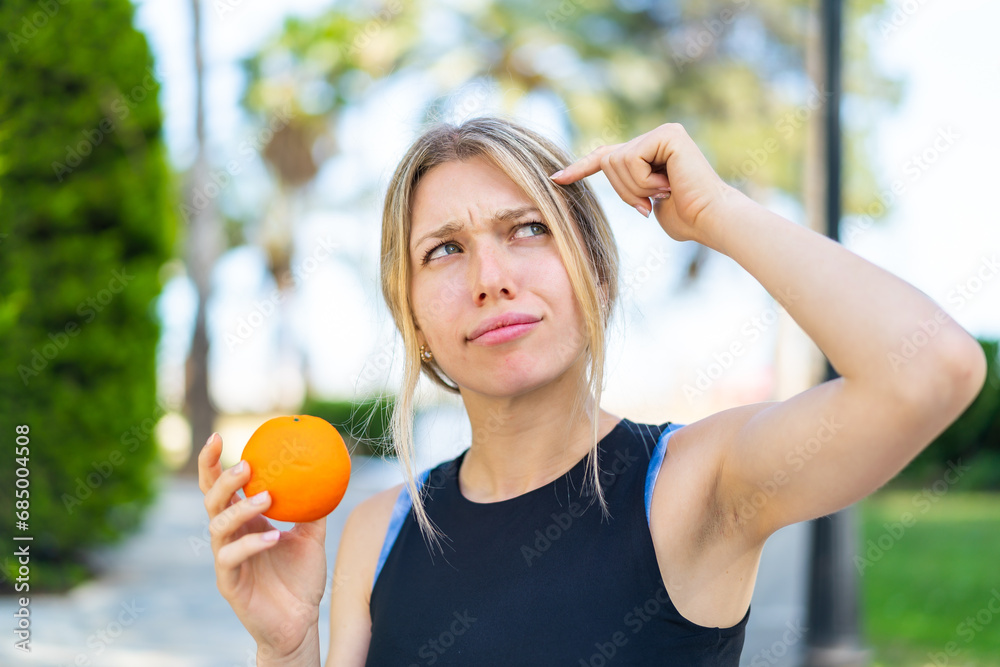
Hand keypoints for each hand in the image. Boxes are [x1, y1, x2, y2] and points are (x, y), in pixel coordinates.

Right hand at [199, 433, 326, 658]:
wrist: (299, 622)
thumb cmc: (301, 578)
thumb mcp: (312, 536)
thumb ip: (313, 507)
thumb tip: (326, 471)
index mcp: (243, 521)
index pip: (220, 487)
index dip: (212, 462)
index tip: (217, 436)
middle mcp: (229, 537)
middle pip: (212, 501)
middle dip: (222, 479)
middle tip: (246, 465)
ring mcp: (226, 559)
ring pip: (218, 527)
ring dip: (242, 509)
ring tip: (267, 498)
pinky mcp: (229, 583)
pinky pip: (233, 558)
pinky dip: (252, 543)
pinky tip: (274, 536)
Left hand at [549, 122, 741, 244]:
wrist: (710, 220)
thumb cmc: (686, 219)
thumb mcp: (647, 202)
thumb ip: (630, 186)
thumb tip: (608, 167)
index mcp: (651, 152)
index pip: (607, 156)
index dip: (581, 167)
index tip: (557, 179)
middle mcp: (657, 136)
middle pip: (607, 160)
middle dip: (622, 190)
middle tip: (650, 203)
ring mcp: (663, 133)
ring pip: (616, 161)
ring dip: (634, 188)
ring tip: (663, 193)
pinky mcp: (668, 134)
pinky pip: (631, 159)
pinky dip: (643, 181)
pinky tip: (668, 185)